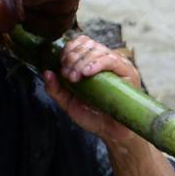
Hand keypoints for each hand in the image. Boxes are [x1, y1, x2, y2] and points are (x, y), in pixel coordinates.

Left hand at [44, 33, 147, 151]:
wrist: (112, 133)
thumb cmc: (92, 117)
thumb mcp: (69, 103)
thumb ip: (56, 89)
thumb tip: (47, 72)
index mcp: (92, 62)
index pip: (81, 42)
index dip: (69, 49)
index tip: (62, 66)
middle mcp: (105, 59)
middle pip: (88, 44)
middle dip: (73, 57)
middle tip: (68, 75)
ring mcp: (118, 64)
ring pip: (98, 50)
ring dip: (82, 61)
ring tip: (75, 78)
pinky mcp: (128, 72)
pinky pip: (110, 60)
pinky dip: (96, 64)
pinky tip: (87, 73)